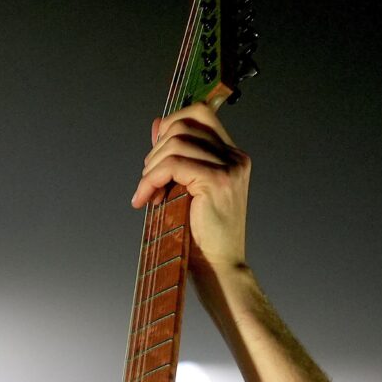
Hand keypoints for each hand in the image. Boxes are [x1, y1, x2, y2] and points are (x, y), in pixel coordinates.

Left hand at [130, 100, 250, 293]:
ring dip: (152, 167)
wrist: (219, 267)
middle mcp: (235, 158)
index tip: (155, 153)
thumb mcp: (185, 187)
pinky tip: (145, 199)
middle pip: (186, 124)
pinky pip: (173, 164)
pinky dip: (151, 180)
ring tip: (148, 193)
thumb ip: (175, 155)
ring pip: (176, 142)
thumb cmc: (202, 235)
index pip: (200, 115)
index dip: (171, 124)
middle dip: (157, 148)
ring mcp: (230, 168)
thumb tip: (158, 123)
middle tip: (149, 180)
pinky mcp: (217, 181)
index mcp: (232, 156)